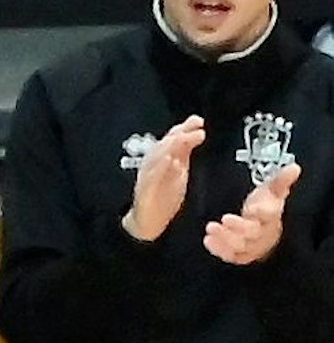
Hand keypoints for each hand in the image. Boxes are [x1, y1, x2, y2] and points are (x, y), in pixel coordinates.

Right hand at [126, 115, 204, 241]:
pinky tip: (168, 159)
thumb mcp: (179, 170)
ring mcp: (148, 177)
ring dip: (170, 146)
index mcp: (163, 160)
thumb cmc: (163, 197)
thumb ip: (185, 153)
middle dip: (179, 133)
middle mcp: (154, 165)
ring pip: (156, 156)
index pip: (172, 139)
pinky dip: (160, 167)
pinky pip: (152, 176)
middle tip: (195, 126)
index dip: (184, 128)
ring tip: (182, 138)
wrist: (148, 220)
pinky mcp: (145, 190)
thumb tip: (196, 134)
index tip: (197, 121)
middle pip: (164, 144)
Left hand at [206, 162, 297, 264]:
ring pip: (241, 246)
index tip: (252, 209)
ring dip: (225, 238)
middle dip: (238, 227)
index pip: (270, 215)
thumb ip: (280, 179)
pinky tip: (208, 241)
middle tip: (224, 219)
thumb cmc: (267, 206)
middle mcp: (263, 233)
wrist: (264, 228)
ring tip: (211, 228)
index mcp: (271, 216)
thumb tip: (294, 167)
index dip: (262, 212)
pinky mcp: (240, 255)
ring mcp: (252, 245)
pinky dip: (219, 250)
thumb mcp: (272, 190)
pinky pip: (231, 256)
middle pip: (253, 233)